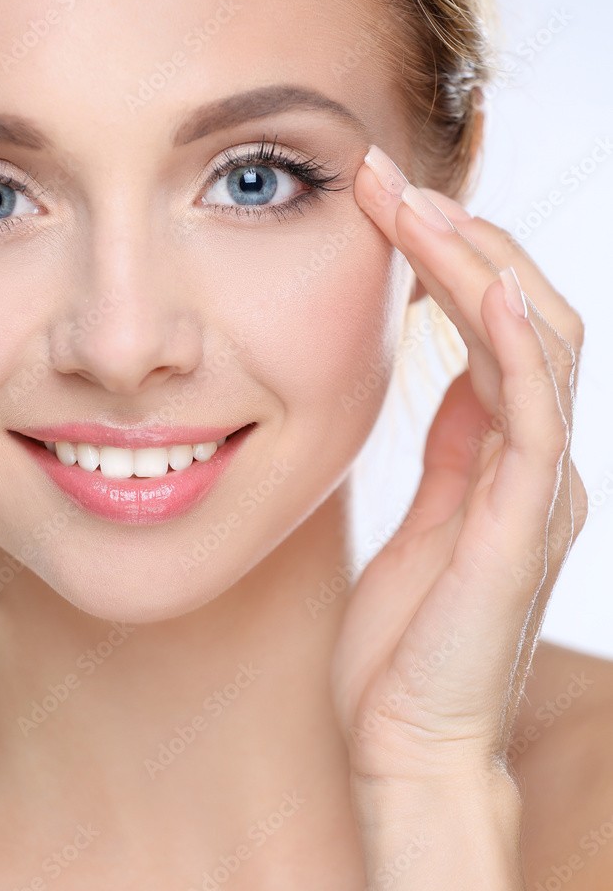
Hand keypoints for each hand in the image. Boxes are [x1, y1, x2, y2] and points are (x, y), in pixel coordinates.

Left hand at [329, 145, 587, 786]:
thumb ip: (453, 449)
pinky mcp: (522, 523)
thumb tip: (454, 378)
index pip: (497, 328)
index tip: (386, 208)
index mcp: (510, 457)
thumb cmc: (405, 642)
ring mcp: (541, 488)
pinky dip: (513, 340)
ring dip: (477, 263)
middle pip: (524, 314)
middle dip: (461, 238)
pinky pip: (533, 412)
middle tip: (389, 182)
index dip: (451, 258)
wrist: (408, 744)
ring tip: (416, 206)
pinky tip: (479, 282)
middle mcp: (539, 461)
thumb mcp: (426, 519)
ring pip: (534, 343)